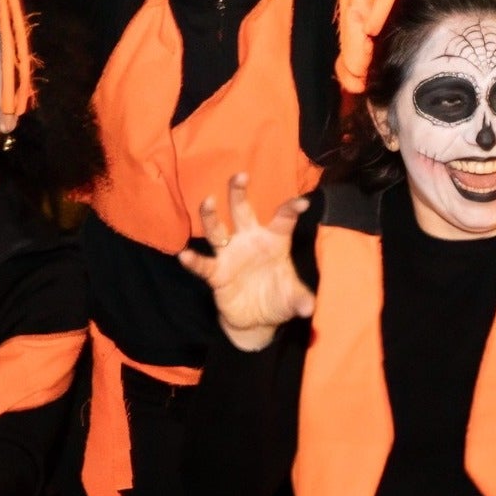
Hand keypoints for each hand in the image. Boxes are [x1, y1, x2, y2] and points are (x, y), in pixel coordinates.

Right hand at [178, 173, 313, 351]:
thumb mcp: (293, 300)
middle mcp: (250, 241)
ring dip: (212, 216)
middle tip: (240, 175)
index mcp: (274, 240)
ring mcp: (231, 255)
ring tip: (209, 201)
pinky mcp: (217, 274)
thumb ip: (301, 300)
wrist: (257, 320)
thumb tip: (309, 309)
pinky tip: (186, 255)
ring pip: (218, 230)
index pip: (283, 219)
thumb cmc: (278, 299)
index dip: (291, 209)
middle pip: (243, 212)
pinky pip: (204, 265)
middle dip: (239, 193)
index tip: (303, 203)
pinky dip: (194, 261)